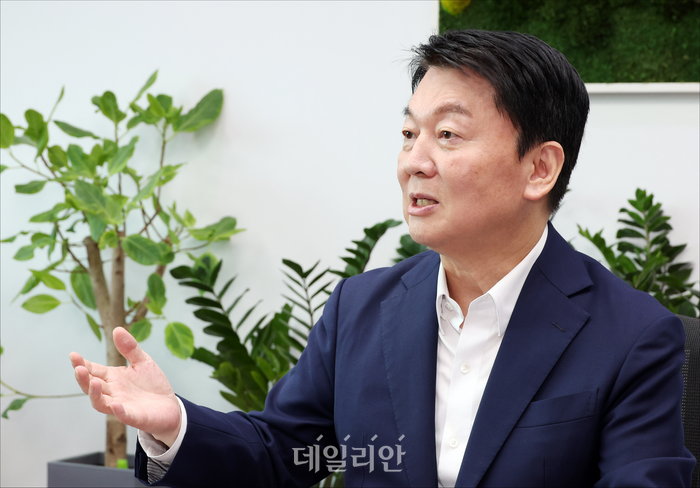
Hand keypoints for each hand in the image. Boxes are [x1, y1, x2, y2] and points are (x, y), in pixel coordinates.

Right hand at [70, 327, 181, 445]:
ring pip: (101, 403)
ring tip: (94, 382)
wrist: (170, 406)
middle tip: (78, 368)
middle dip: (83, 378)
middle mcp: (113, 393)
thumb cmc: (152, 384)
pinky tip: (116, 405)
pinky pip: (124, 416)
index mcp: (113, 378)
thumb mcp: (142, 361)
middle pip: (92, 387)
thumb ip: (130, 348)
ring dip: (95, 394)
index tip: (73, 355)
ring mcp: (122, 406)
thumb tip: (117, 329)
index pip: (93, 370)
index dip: (82, 364)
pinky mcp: (135, 417)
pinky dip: (119, 412)